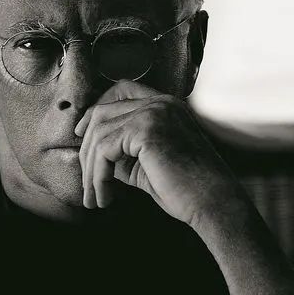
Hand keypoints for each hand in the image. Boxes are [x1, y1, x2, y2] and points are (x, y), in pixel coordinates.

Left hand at [74, 80, 242, 227]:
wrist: (212, 204)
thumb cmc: (185, 190)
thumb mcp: (146, 165)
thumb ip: (122, 153)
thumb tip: (92, 155)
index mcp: (165, 106)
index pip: (121, 90)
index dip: (95, 110)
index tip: (81, 135)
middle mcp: (160, 103)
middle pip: (102, 113)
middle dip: (87, 151)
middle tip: (88, 186)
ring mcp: (154, 113)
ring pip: (99, 134)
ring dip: (91, 171)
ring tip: (96, 198)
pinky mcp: (146, 130)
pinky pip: (104, 150)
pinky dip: (98, 177)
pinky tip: (106, 197)